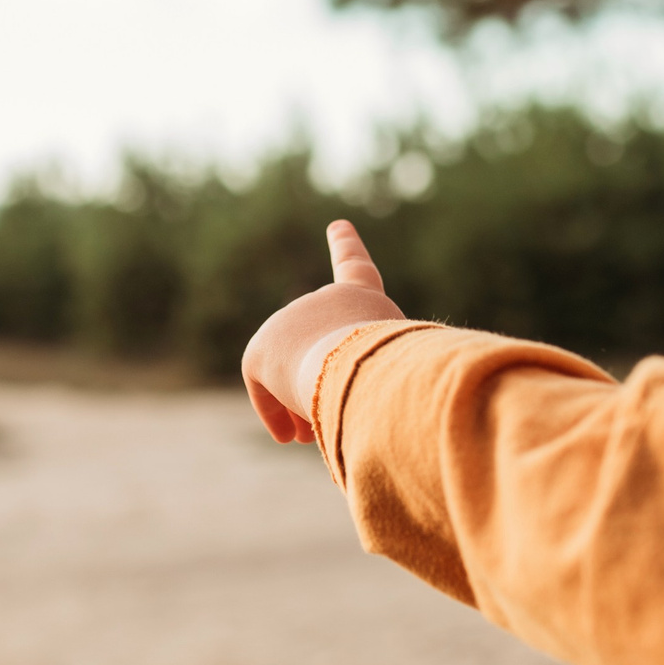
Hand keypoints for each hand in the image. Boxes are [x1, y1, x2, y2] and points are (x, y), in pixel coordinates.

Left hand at [241, 220, 405, 442]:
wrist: (361, 369)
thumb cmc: (395, 377)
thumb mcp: (401, 371)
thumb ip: (382, 376)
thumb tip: (358, 410)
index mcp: (364, 297)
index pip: (355, 269)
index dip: (347, 247)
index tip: (338, 226)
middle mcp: (326, 298)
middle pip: (323, 348)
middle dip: (322, 383)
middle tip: (332, 421)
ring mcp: (290, 319)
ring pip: (295, 371)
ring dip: (303, 403)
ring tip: (317, 434)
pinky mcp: (262, 349)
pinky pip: (263, 384)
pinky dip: (274, 411)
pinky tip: (288, 438)